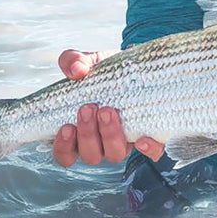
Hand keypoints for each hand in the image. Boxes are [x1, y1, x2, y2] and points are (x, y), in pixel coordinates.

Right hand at [51, 49, 165, 166]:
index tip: (67, 127)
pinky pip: (152, 153)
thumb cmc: (105, 72)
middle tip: (89, 108)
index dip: (64, 147)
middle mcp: (101, 142)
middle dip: (87, 135)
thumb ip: (73, 62)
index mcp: (81, 131)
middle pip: (91, 156)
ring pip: (115, 155)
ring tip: (108, 111)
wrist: (135, 67)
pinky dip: (147, 149)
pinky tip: (142, 138)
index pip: (66, 154)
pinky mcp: (150, 137)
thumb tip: (77, 70)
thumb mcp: (86, 62)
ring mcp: (125, 142)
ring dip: (110, 136)